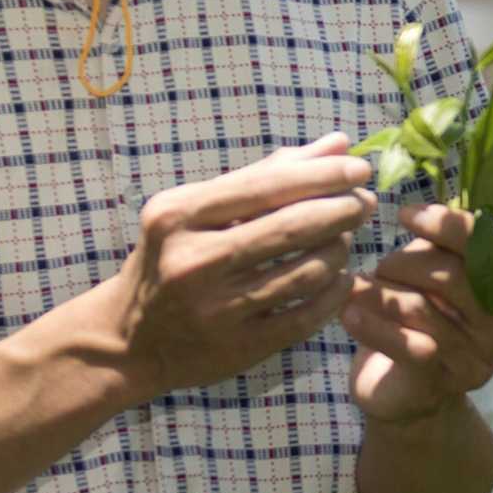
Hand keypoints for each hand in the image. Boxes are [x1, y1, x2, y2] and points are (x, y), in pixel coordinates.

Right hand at [105, 134, 377, 401]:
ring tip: (347, 238)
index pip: (265, 186)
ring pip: (304, 273)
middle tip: (366, 200)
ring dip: (339, 251)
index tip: (359, 166)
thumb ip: (265, 175)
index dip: (321, 174)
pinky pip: (304, 317)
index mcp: (177, 215)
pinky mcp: (236, 349)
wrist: (126, 340)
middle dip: (341, 209)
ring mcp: (215, 310)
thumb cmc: (169, 259)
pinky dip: (333, 294)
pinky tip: (341, 278)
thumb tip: (337, 143)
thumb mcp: (196, 211)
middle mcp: (193, 261)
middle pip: (290, 228)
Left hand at [342, 203, 492, 423]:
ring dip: (380, 290)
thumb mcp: (438, 274)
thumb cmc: (423, 317)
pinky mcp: (439, 384)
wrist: (403, 392)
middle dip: (407, 261)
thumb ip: (443, 243)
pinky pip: (403, 344)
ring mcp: (477, 361)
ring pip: (422, 307)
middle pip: (454, 275)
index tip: (405, 213)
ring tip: (356, 286)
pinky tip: (347, 313)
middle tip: (381, 266)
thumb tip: (421, 211)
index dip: (450, 225)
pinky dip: (370, 324)